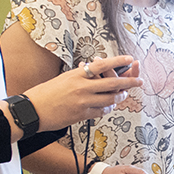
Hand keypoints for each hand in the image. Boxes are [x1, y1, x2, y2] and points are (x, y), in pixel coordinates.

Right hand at [23, 57, 141, 130]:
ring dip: (119, 97)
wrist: (33, 109)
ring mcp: (83, 101)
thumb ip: (80, 76)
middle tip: (139, 81)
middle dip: (129, 82)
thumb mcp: (63, 78)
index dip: (118, 62)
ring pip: (109, 99)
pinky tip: (109, 107)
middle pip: (112, 83)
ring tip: (123, 95)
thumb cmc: (46, 93)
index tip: (130, 59)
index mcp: (77, 74)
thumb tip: (93, 70)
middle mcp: (82, 86)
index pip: (102, 65)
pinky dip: (107, 109)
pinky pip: (101, 112)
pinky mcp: (81, 114)